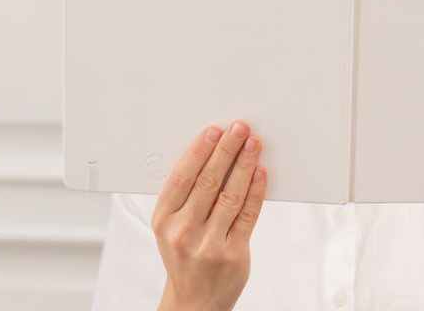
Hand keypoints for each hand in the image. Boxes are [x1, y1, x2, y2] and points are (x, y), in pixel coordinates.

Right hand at [152, 121, 266, 310]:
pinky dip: (256, 191)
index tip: (214, 131)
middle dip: (226, 151)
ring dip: (244, 165)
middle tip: (239, 129)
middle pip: (208, 181)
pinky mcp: (233, 253)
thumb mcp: (172, 228)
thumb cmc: (184, 257)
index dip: (200, 151)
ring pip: (230, 195)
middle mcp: (183, 231)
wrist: (194, 301)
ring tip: (253, 145)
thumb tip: (212, 155)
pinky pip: (248, 215)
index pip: (182, 177)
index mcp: (164, 220)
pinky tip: (260, 173)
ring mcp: (208, 244)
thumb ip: (186, 197)